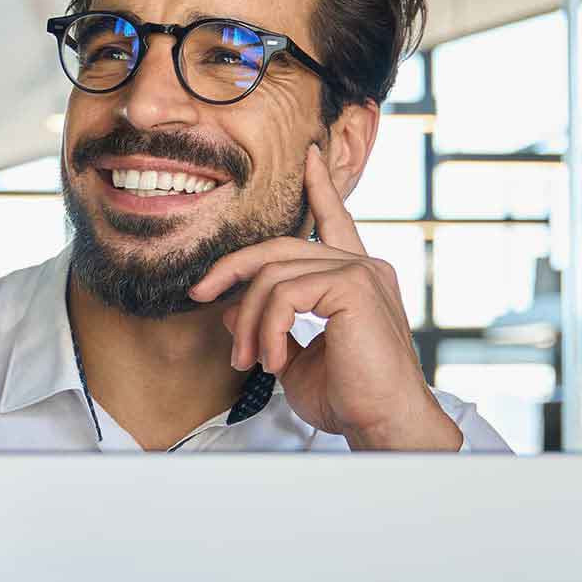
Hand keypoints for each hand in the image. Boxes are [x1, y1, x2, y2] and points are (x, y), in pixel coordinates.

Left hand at [187, 145, 460, 450]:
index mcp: (356, 278)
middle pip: (280, 247)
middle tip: (198, 296)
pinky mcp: (355, 287)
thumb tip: (227, 308)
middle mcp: (363, 267)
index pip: (334, 222)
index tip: (308, 158)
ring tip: (248, 360)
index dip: (320, 189)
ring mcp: (362, 273)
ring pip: (274, 276)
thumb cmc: (348, 398)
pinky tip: (271, 361)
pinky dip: (265, 329)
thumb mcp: (293, 358)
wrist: (383, 424)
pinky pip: (285, 295)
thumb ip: (269, 327)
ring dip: (247, 321)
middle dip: (232, 268)